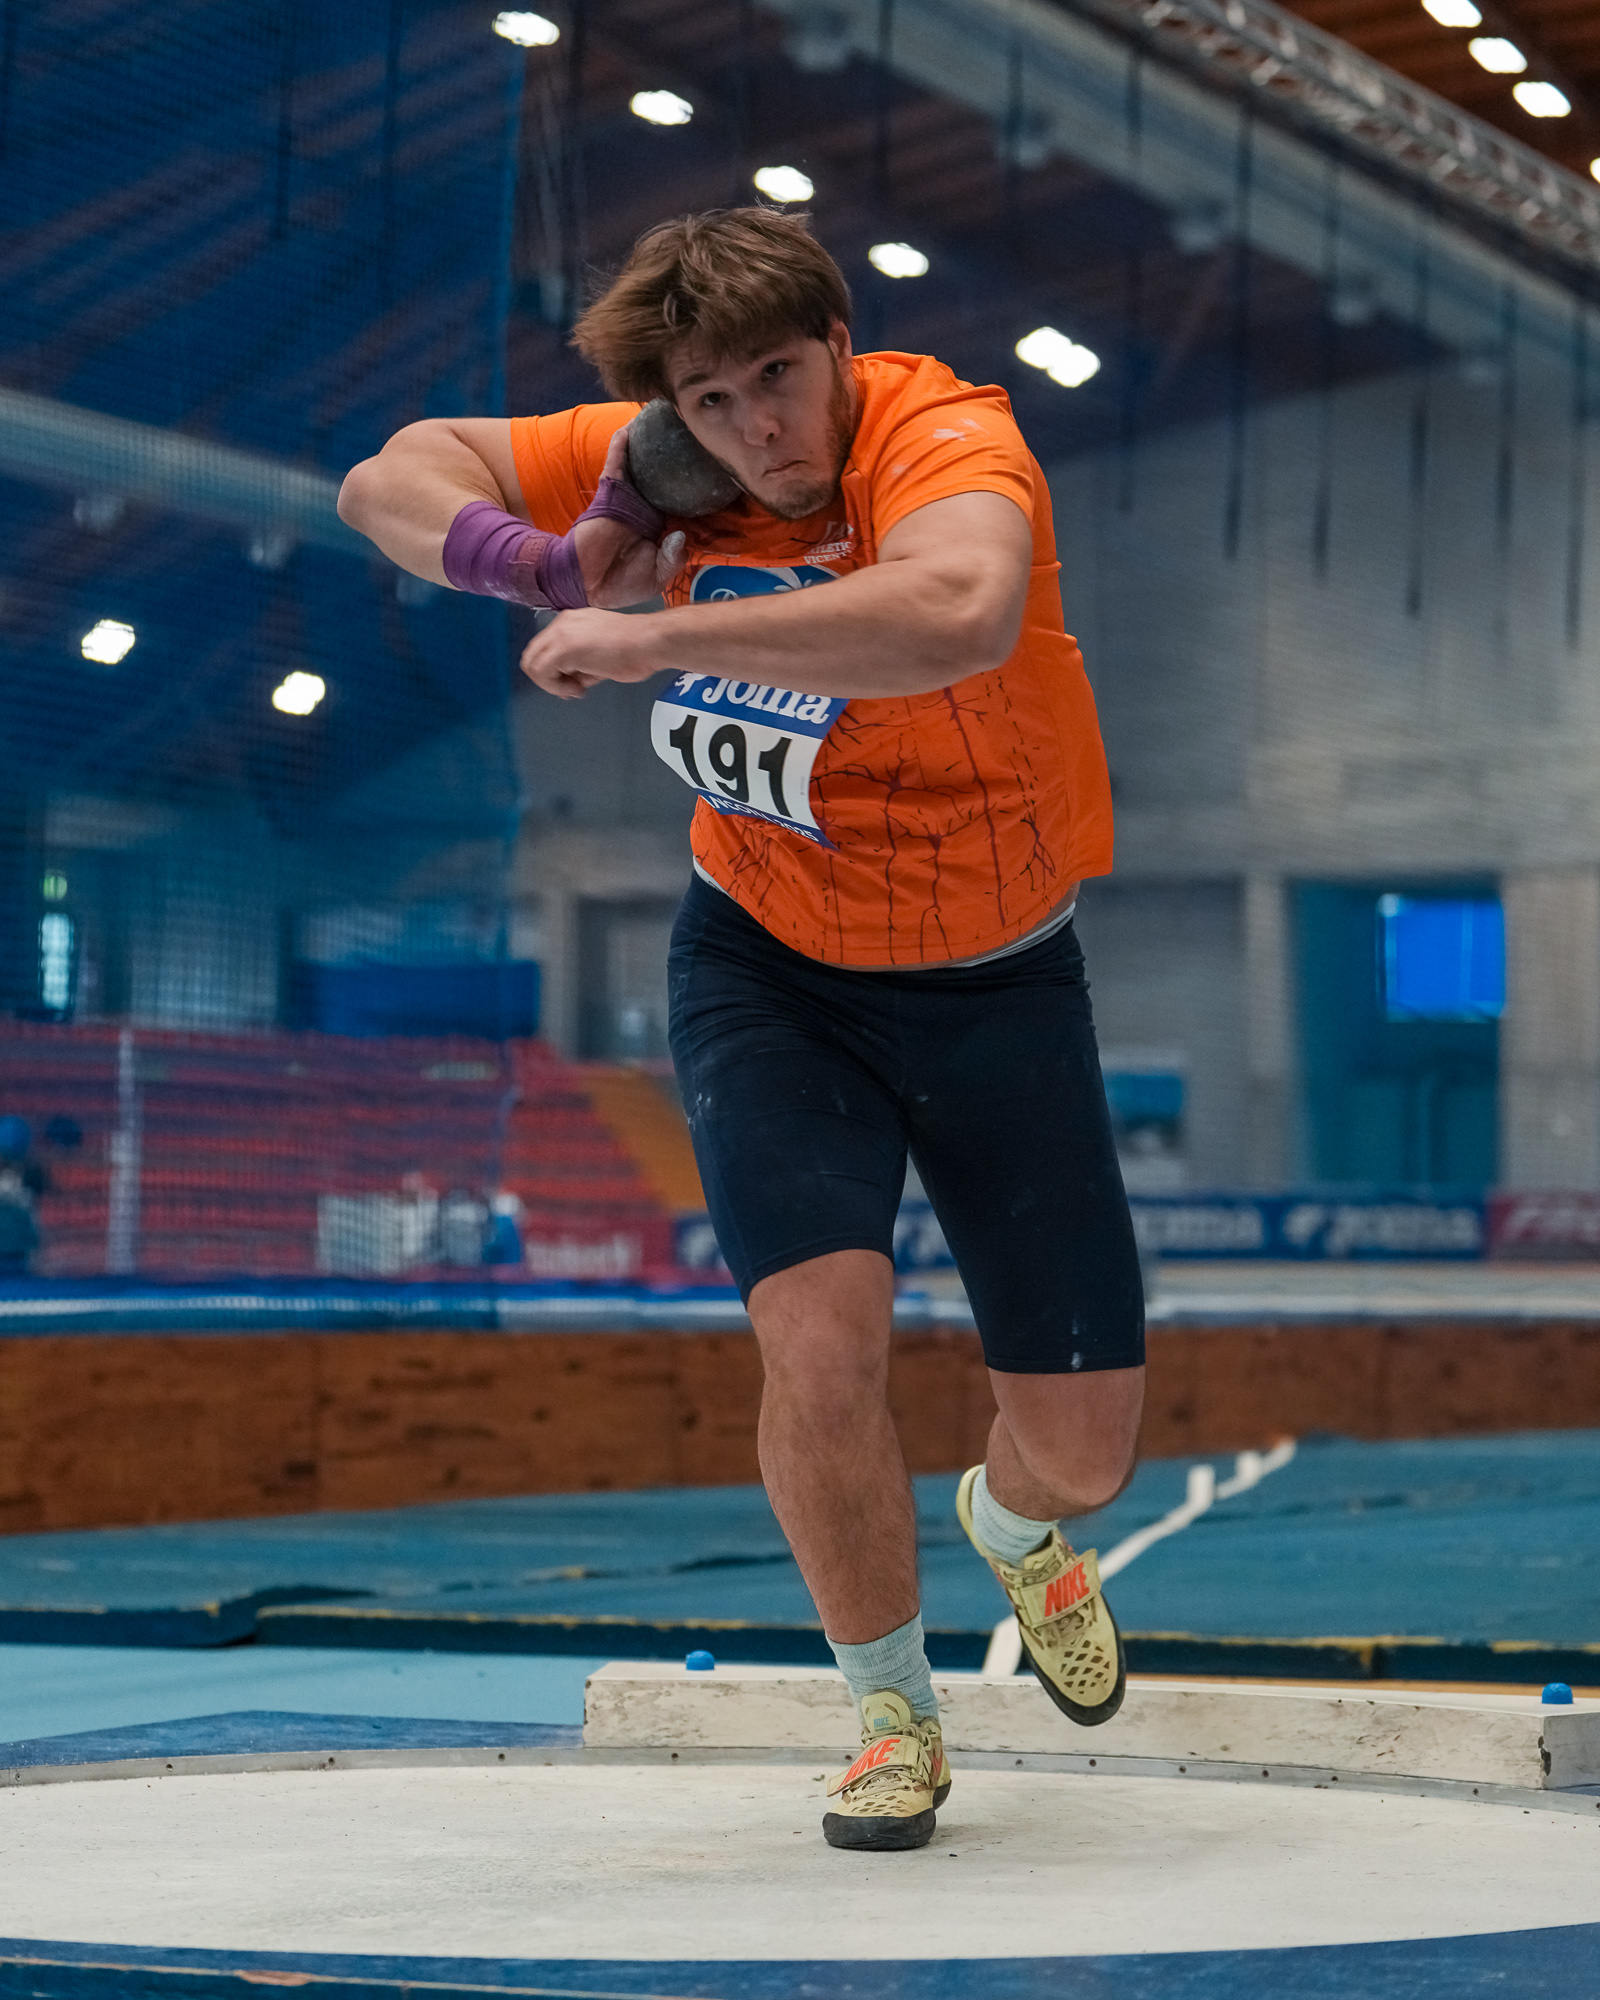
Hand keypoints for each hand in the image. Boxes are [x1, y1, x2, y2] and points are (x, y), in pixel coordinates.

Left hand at [519, 605, 663, 699]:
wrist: (649, 641)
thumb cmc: (637, 648)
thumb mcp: (601, 654)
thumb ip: (582, 664)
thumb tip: (573, 681)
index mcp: (572, 621)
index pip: (545, 648)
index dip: (553, 671)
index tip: (573, 683)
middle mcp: (562, 623)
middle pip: (532, 655)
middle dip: (548, 679)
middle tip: (571, 689)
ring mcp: (560, 633)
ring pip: (532, 664)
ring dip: (551, 683)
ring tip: (577, 689)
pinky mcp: (562, 648)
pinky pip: (541, 672)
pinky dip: (555, 687)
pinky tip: (579, 688)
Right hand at [573, 428, 687, 606]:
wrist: (588, 583)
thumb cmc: (621, 584)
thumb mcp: (656, 577)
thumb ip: (672, 559)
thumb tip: (681, 535)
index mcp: (658, 525)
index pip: (679, 501)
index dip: (694, 488)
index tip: (713, 472)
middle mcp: (645, 507)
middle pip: (662, 475)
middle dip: (674, 456)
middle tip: (689, 433)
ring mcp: (627, 498)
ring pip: (640, 464)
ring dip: (647, 442)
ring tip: (659, 416)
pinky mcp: (609, 493)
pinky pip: (615, 464)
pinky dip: (621, 446)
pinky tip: (629, 428)